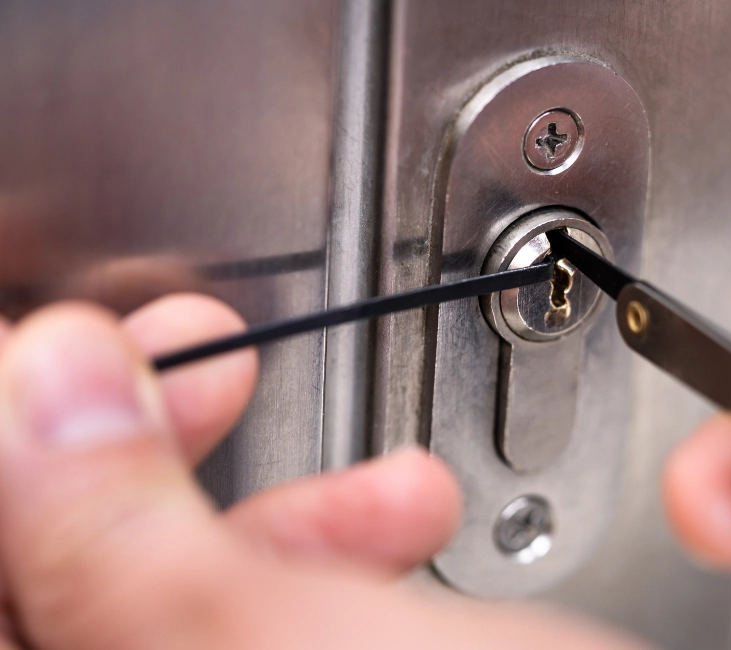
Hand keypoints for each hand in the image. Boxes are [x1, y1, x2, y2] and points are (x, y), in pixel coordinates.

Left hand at [0, 298, 642, 648]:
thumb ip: (119, 540)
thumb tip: (40, 385)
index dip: (4, 463)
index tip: (62, 370)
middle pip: (52, 594)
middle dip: (134, 464)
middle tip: (196, 371)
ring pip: (167, 611)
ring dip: (267, 510)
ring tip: (359, 465)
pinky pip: (263, 630)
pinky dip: (330, 561)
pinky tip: (405, 517)